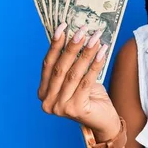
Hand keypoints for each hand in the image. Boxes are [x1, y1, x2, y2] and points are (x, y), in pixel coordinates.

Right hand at [37, 23, 120, 138]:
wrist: (104, 121)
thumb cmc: (90, 97)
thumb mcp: (76, 79)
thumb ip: (70, 64)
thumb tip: (74, 34)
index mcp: (43, 92)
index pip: (48, 64)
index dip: (55, 44)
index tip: (63, 26)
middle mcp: (47, 101)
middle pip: (60, 67)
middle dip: (72, 46)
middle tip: (83, 29)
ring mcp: (60, 107)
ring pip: (73, 73)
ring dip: (86, 53)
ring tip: (95, 38)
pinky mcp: (75, 109)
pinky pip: (86, 81)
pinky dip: (95, 65)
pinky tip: (102, 53)